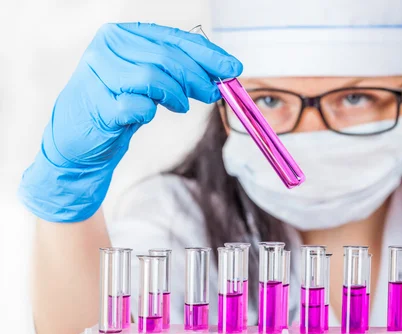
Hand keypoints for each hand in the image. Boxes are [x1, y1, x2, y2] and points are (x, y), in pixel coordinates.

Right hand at [18, 22, 241, 221]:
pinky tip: (146, 115)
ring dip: (175, 95)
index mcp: (121, 35)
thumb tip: (220, 73)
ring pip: (153, 78)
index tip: (232, 68)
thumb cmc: (117, 105)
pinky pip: (138, 106)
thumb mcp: (147, 80)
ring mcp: (98, 75)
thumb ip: (176, 70)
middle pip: (166, 57)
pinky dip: (149, 113)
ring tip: (179, 106)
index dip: (207, 54)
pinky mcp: (98, 105)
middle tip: (213, 93)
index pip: (172, 38)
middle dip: (197, 77)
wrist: (79, 140)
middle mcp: (107, 48)